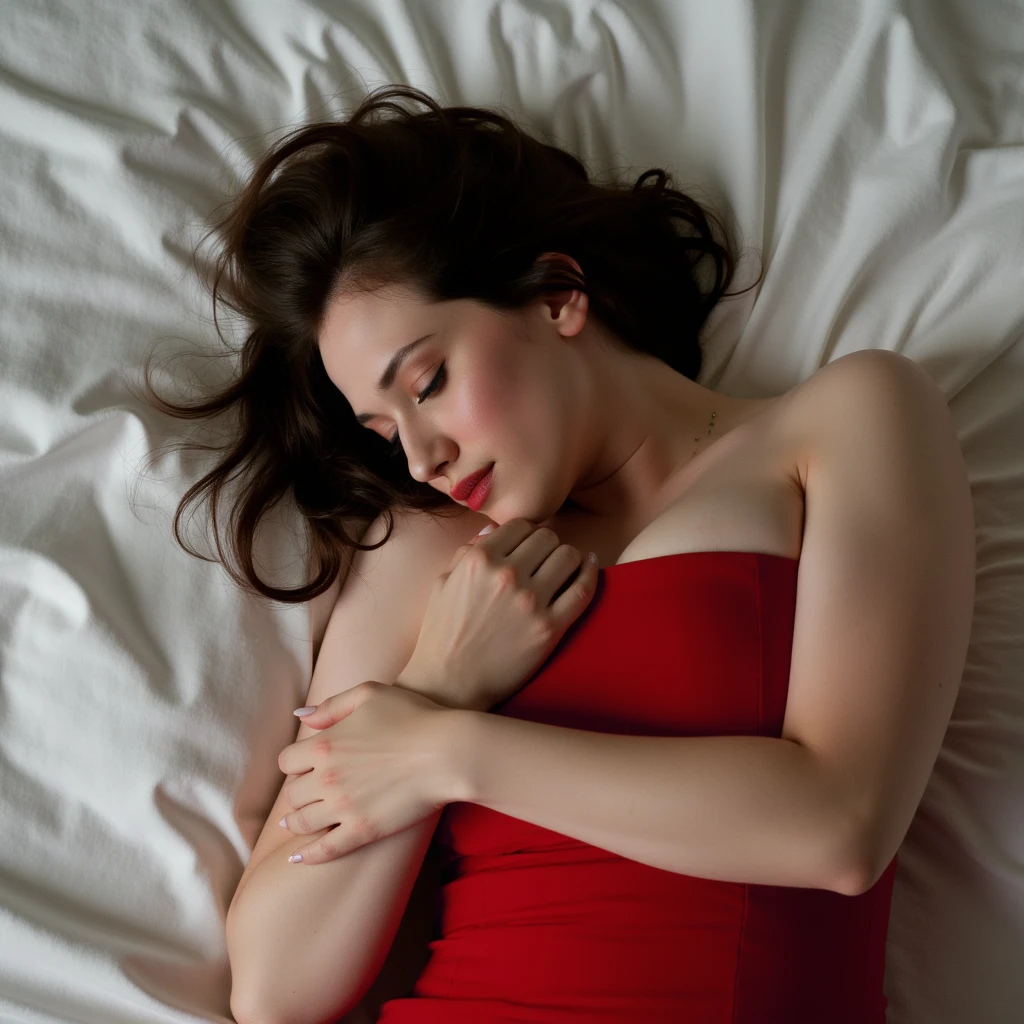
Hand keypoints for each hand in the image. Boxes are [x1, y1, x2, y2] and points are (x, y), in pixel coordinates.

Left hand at [276, 681, 459, 864]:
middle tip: (308, 793)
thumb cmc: (414, 716)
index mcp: (325, 744)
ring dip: (296, 822)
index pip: (288, 760)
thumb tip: (301, 716)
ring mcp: (344, 808)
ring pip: (303, 822)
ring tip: (296, 822)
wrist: (447, 752)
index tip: (306, 765)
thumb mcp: (370, 694)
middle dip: (299, 791)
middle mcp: (327, 778)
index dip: (296, 762)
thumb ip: (332, 705)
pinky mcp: (363, 831)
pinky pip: (326, 849)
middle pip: (293, 793)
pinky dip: (309, 855)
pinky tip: (299, 857)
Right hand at [399, 518, 598, 711]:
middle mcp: (507, 575)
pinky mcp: (550, 629)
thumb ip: (467, 552)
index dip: (526, 533)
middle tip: (544, 559)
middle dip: (546, 545)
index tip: (528, 545)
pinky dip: (590, 572)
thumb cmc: (442, 634)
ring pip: (568, 555)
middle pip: (547, 537)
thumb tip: (493, 529)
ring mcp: (531, 602)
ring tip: (562, 567)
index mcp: (479, 560)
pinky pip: (584, 589)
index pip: (520, 525)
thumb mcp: (443, 584)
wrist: (449, 685)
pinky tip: (590, 565)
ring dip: (567, 557)